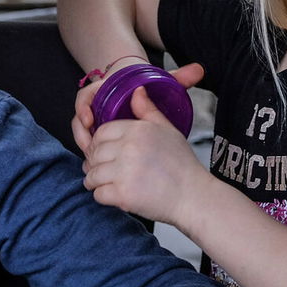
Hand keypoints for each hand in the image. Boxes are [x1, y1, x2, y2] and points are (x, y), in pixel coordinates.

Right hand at [72, 61, 203, 155]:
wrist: (143, 89)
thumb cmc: (149, 85)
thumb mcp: (162, 81)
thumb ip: (179, 76)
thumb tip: (199, 70)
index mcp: (107, 88)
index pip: (86, 96)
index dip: (83, 108)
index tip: (89, 120)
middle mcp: (99, 103)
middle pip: (80, 118)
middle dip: (82, 134)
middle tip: (89, 149)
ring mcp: (98, 118)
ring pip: (83, 133)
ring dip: (86, 146)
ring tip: (91, 161)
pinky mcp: (100, 132)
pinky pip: (89, 142)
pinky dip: (92, 152)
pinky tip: (97, 165)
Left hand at [81, 68, 208, 224]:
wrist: (193, 196)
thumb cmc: (182, 165)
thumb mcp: (168, 130)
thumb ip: (148, 110)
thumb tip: (136, 90)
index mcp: (138, 130)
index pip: (101, 133)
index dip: (98, 144)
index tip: (103, 153)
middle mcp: (129, 149)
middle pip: (94, 153)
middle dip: (94, 163)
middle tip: (102, 170)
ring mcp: (124, 172)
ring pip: (92, 175)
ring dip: (95, 181)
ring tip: (105, 183)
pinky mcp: (123, 195)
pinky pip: (98, 194)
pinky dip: (103, 196)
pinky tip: (113, 195)